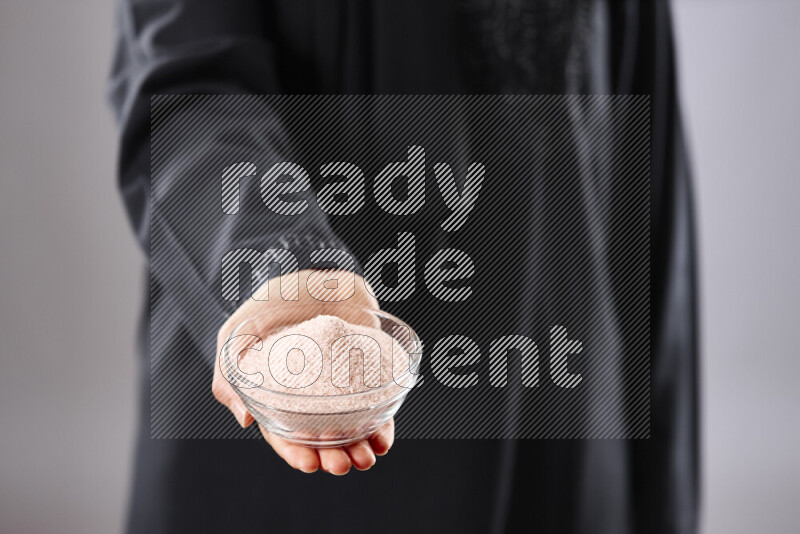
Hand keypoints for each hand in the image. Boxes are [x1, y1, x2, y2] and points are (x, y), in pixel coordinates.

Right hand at [212, 269, 394, 473]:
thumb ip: (228, 376)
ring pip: (351, 426)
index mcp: (279, 395)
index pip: (285, 433)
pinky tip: (383, 438)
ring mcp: (342, 384)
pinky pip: (377, 402)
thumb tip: (244, 421)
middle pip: (321, 437)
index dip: (295, 452)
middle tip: (341, 464)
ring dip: (359, 447)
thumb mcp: (236, 336)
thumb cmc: (270, 304)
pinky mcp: (368, 370)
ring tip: (365, 458)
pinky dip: (382, 424)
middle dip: (332, 456)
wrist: (312, 271)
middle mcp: (312, 396)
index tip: (309, 463)